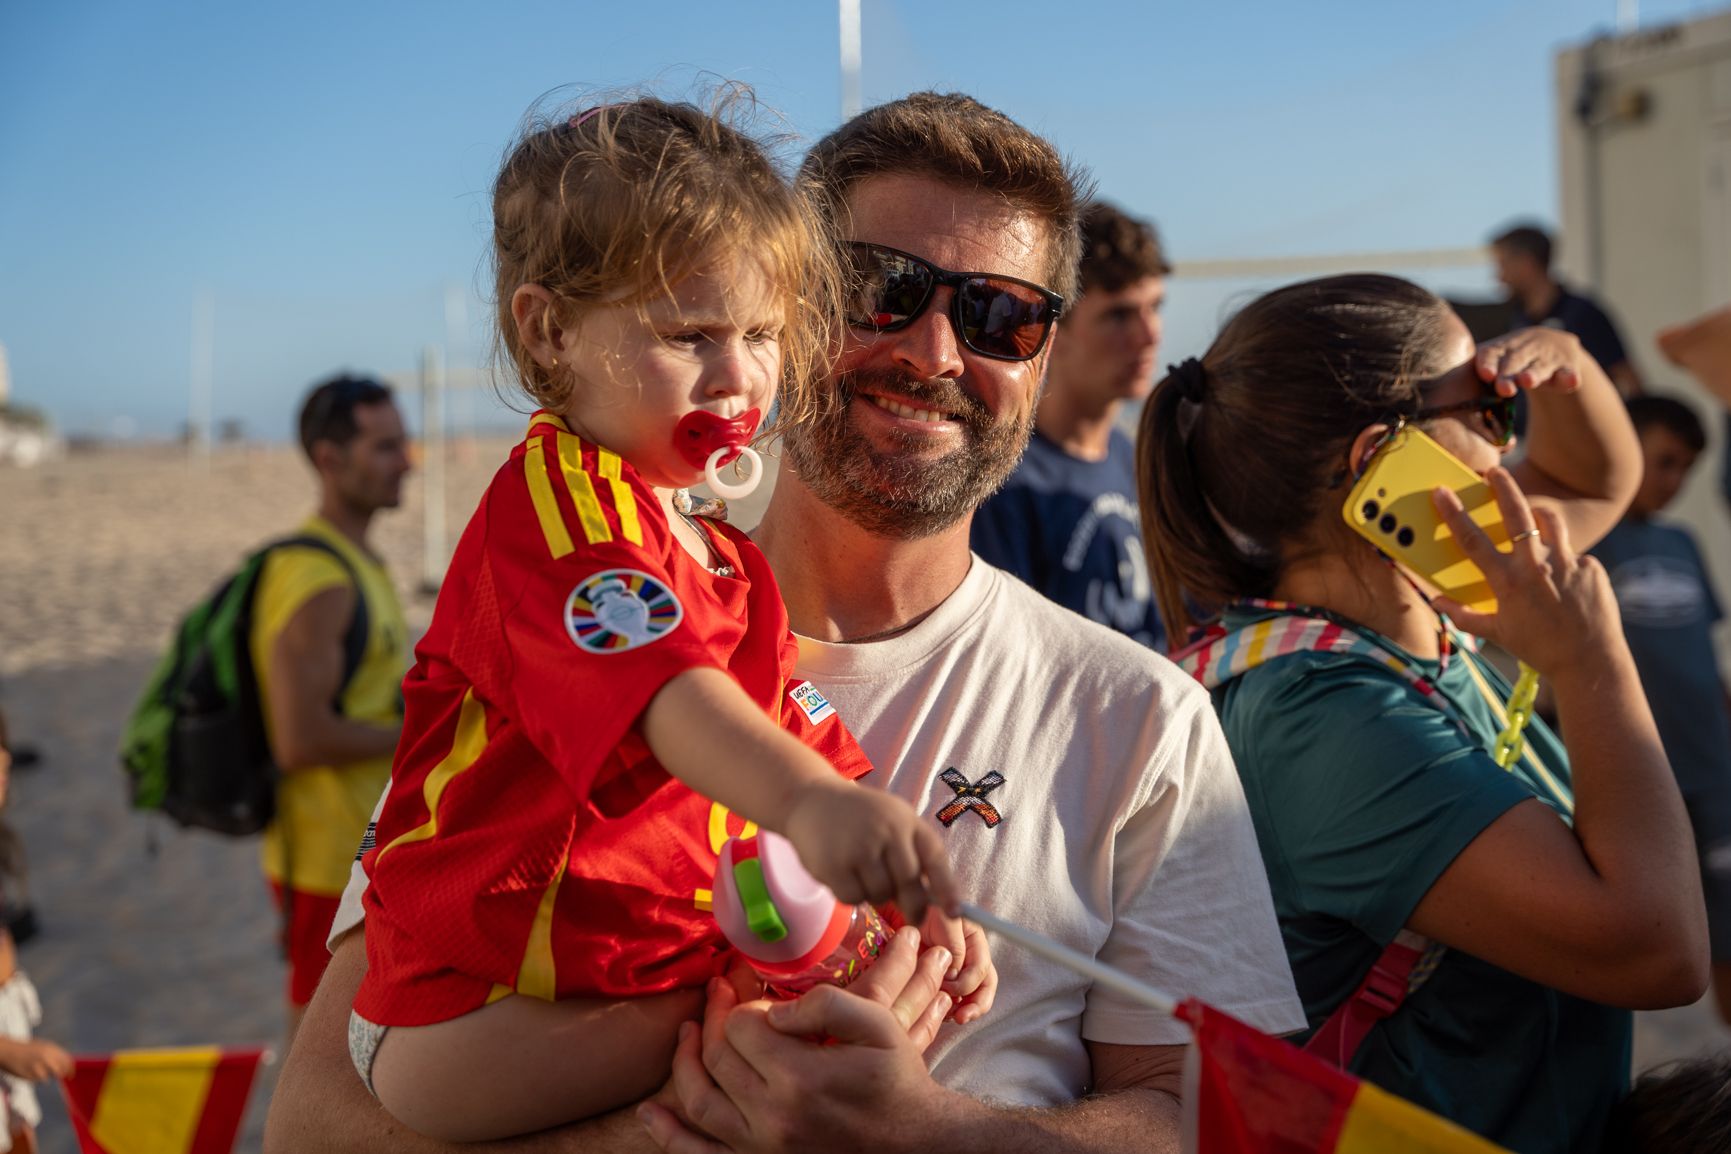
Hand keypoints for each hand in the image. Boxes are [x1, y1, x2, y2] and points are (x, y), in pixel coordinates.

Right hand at [0, 1038, 72, 1081]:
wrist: (8, 1051)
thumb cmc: (26, 1049)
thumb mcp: (43, 1047)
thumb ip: (55, 1054)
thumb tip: (68, 1065)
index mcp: (51, 1048)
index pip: (67, 1061)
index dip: (70, 1069)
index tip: (70, 1075)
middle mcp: (47, 1057)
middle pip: (60, 1071)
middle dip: (60, 1075)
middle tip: (58, 1076)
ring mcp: (38, 1066)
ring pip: (48, 1078)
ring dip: (44, 1076)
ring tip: (35, 1069)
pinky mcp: (29, 1075)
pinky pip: (36, 1080)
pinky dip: (34, 1078)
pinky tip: (28, 1071)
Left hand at [637, 928, 959, 1152]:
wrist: (914, 1143)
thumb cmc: (896, 1080)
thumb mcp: (880, 1025)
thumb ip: (827, 1003)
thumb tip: (777, 1009)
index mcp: (800, 1078)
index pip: (742, 1026)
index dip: (744, 1002)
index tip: (756, 992)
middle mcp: (772, 1118)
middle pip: (718, 1057)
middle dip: (714, 1019)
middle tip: (720, 993)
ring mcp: (761, 1148)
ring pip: (699, 1101)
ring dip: (686, 1062)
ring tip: (688, 1032)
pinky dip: (670, 1134)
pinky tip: (652, 1112)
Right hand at [782, 780, 958, 925]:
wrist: (811, 799)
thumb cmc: (861, 817)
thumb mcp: (893, 821)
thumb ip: (913, 852)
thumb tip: (935, 899)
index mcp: (906, 820)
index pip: (934, 857)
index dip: (947, 888)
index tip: (955, 913)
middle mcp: (886, 831)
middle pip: (909, 884)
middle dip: (914, 907)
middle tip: (914, 917)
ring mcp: (858, 847)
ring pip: (881, 895)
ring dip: (876, 895)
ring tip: (864, 875)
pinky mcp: (833, 864)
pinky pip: (854, 898)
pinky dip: (852, 895)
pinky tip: (844, 875)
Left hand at [920, 909, 996, 1024]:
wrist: (902, 905)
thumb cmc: (923, 906)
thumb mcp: (942, 917)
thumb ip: (953, 942)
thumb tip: (955, 974)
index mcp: (974, 941)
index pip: (982, 969)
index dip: (969, 983)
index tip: (950, 987)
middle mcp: (969, 957)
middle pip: (983, 987)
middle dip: (976, 1005)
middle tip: (961, 1018)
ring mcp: (955, 969)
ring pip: (969, 997)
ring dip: (963, 1010)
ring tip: (951, 1018)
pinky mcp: (939, 978)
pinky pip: (950, 999)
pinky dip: (947, 1009)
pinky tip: (938, 1014)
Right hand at [1430, 467, 1625, 678]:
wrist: (1589, 662)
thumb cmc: (1539, 649)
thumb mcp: (1497, 634)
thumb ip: (1463, 616)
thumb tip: (1437, 602)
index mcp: (1507, 582)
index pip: (1473, 540)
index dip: (1453, 513)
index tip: (1441, 493)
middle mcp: (1536, 567)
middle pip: (1517, 513)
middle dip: (1503, 487)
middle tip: (1493, 472)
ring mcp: (1567, 564)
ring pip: (1551, 522)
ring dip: (1540, 514)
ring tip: (1534, 514)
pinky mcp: (1592, 567)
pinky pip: (1575, 556)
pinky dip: (1567, 563)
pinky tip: (1567, 584)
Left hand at [1475, 328, 1584, 396]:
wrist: (1549, 343)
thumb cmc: (1507, 360)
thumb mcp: (1492, 363)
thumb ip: (1474, 377)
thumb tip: (1440, 406)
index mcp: (1499, 350)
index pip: (1489, 354)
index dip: (1488, 362)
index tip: (1484, 373)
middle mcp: (1522, 351)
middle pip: (1514, 362)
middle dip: (1508, 373)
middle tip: (1503, 387)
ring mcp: (1546, 358)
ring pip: (1540, 366)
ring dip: (1535, 374)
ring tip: (1529, 381)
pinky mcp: (1567, 366)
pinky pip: (1568, 372)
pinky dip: (1569, 377)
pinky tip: (1571, 381)